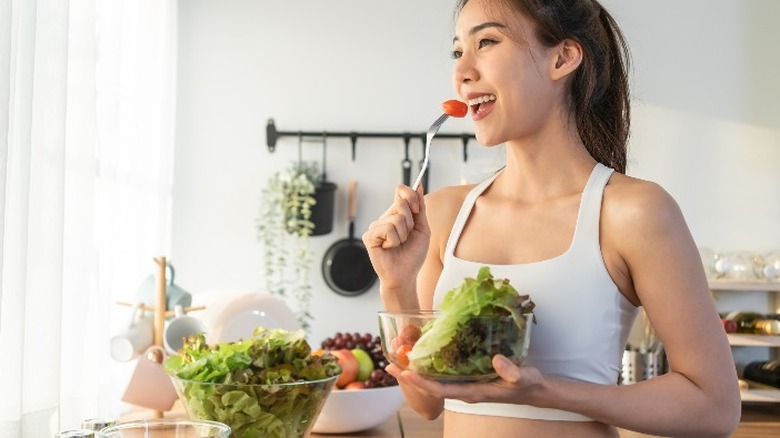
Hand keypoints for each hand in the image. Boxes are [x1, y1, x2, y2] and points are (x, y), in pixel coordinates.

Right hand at [362, 184, 430, 289]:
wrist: (405, 275)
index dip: (411, 196)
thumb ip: (420, 208)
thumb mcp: (422, 228)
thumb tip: (419, 185)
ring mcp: (376, 226)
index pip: (400, 191)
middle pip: (401, 204)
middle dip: (410, 222)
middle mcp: (385, 217)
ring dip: (403, 235)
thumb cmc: (413, 254)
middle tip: (407, 237)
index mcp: (397, 213)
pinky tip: (389, 248)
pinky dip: (394, 240)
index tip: (417, 209)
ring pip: (396, 219)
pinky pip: (387, 229)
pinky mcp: (369, 236)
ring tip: (398, 245)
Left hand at [386, 355, 543, 404]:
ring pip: (435, 380)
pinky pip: (444, 374)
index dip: (422, 382)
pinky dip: (431, 366)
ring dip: (417, 371)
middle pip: (431, 386)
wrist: (531, 388)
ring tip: (399, 359)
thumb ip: (511, 371)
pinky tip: (423, 354)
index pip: (441, 390)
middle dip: (411, 377)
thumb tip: (496, 360)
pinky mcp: (467, 377)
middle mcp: (464, 390)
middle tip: (390, 365)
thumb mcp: (522, 377)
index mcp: (473, 392)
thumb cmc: (526, 383)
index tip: (405, 373)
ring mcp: (465, 385)